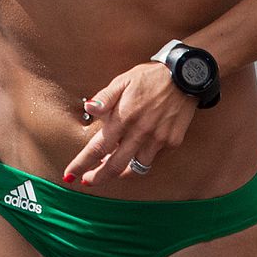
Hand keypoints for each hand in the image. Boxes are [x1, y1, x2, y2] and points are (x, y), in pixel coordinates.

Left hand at [63, 63, 198, 185]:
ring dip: (121, 170)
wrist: (185, 75)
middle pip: (114, 166)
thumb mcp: (123, 80)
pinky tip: (137, 150)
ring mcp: (158, 139)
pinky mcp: (172, 142)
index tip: (71, 175)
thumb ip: (105, 98)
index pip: (97, 147)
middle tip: (88, 181)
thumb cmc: (150, 77)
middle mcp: (140, 132)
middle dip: (98, 178)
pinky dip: (142, 158)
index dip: (82, 164)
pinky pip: (153, 158)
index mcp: (124, 117)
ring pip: (136, 168)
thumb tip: (89, 109)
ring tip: (112, 165)